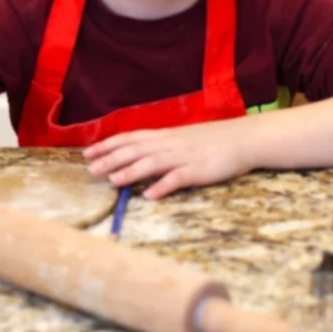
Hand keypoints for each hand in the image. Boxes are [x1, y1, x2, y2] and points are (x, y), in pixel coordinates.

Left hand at [83, 120, 256, 198]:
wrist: (244, 139)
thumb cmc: (213, 141)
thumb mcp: (183, 138)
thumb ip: (162, 146)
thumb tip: (138, 155)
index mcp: (166, 135)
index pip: (131, 138)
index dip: (109, 144)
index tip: (88, 153)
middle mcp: (171, 143)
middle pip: (137, 149)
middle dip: (112, 159)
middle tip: (91, 169)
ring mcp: (185, 156)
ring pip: (153, 162)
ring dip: (132, 171)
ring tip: (113, 181)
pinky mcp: (199, 170)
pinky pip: (178, 178)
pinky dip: (163, 186)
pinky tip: (150, 196)